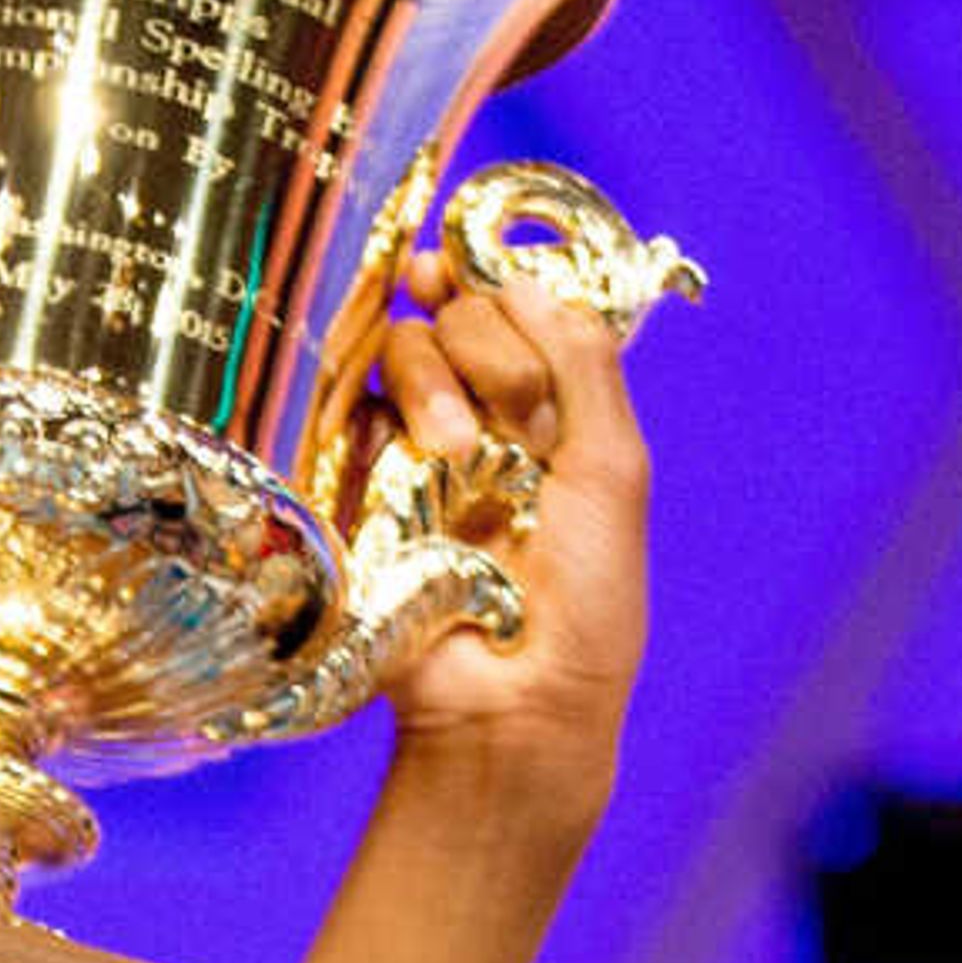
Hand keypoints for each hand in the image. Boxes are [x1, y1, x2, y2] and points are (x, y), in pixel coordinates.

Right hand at [367, 260, 650, 819]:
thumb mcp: (612, 471)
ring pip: (403, 351)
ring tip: (458, 454)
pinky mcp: (359, 489)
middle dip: (483, 341)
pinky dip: (382, 414)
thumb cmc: (584, 603)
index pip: (515, 308)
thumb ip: (582, 365)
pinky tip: (416, 458)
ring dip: (435, 381)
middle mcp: (484, 421)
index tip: (474, 260)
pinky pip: (349, 411)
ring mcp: (416, 453)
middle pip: (459, 314)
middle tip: (511, 409)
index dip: (494, 276)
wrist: (513, 702)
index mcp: (553, 413)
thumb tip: (524, 281)